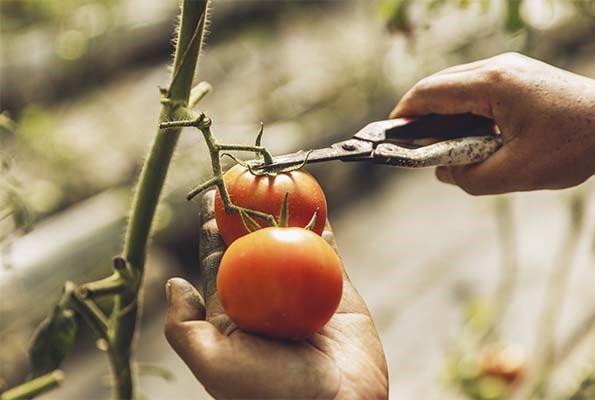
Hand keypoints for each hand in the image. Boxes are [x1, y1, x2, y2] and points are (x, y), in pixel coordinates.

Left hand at [164, 191, 387, 398]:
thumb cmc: (269, 393)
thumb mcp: (213, 364)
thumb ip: (186, 328)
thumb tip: (173, 283)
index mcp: (234, 310)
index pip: (218, 258)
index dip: (213, 226)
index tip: (212, 194)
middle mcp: (266, 296)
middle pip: (253, 242)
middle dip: (247, 210)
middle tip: (245, 176)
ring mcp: (303, 289)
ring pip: (290, 240)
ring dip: (284, 210)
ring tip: (277, 178)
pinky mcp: (337, 288)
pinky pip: (328, 248)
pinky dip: (322, 222)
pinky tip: (315, 199)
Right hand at [390, 52, 594, 194]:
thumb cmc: (574, 145)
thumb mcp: (515, 173)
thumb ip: (469, 177)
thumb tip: (442, 172)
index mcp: (492, 85)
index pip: (430, 93)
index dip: (404, 114)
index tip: (390, 135)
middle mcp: (497, 67)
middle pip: (439, 85)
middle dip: (420, 114)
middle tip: (414, 145)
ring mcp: (509, 68)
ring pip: (456, 85)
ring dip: (443, 113)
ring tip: (443, 144)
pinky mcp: (518, 76)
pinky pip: (476, 88)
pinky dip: (463, 110)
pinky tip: (470, 134)